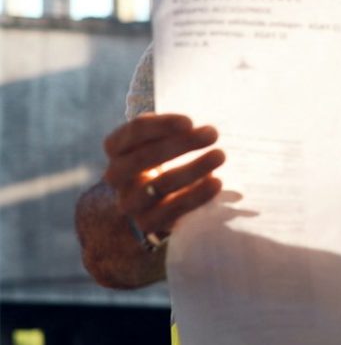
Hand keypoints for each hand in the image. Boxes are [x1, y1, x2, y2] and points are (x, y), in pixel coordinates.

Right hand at [102, 113, 224, 239]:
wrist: (149, 204)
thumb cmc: (160, 160)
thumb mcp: (158, 140)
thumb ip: (172, 131)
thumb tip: (205, 128)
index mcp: (116, 147)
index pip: (135, 131)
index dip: (162, 125)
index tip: (190, 122)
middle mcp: (115, 174)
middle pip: (146, 157)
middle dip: (182, 143)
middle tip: (212, 133)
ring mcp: (129, 201)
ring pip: (161, 184)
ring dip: (194, 168)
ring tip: (220, 155)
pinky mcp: (146, 222)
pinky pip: (173, 209)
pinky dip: (197, 194)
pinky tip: (216, 182)